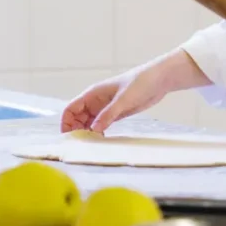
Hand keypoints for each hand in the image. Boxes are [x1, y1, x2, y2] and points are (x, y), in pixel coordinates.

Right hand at [60, 49, 206, 132]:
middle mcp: (96, 101)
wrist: (159, 80)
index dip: (66, 122)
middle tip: (82, 145)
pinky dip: (98, 133)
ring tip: (90, 145)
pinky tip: (101, 141)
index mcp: (93, 94)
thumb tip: (93, 130)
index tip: (69, 136)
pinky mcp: (116, 113)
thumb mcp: (124, 99)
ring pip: (88, 123)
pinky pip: (101, 125)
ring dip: (87, 133)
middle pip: (77, 118)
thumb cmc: (140, 83)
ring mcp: (105, 108)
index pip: (71, 109)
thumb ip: (108, 114)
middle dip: (76, 131)